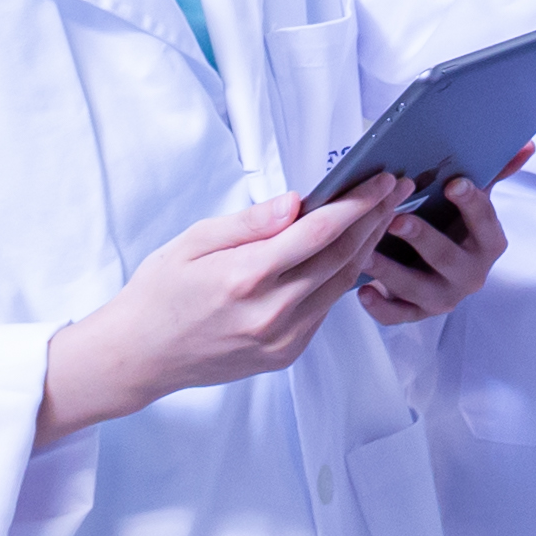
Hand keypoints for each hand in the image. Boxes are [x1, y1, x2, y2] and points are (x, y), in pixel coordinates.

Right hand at [41, 179, 400, 442]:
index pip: (319, 233)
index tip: (382, 178)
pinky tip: (351, 250)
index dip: (358, 203)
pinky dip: (341, 277)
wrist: (138, 357)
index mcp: (246, 277)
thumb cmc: (159, 293)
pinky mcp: (285, 355)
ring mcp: (282, 339)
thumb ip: (250, 223)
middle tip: (396, 187)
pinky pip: (324, 309)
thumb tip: (297, 201)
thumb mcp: (192, 242)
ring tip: (383, 213)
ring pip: (340, 285)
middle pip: (341, 258)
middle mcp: (272, 312)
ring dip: (366, 246)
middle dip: (374, 218)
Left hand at [354, 172, 505, 324]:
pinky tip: (364, 292)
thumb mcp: (474, 203)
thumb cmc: (453, 227)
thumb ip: (495, 173)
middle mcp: (471, 274)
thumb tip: (528, 145)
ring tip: (366, 253)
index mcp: (489, 244)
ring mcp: (444, 297)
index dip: (471, 203)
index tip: (454, 184)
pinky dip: (381, 307)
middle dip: (422, 238)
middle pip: (447, 257)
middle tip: (396, 218)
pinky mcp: (418, 314)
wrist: (439, 272)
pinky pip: (399, 317)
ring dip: (390, 272)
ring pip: (418, 289)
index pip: (485, 222)